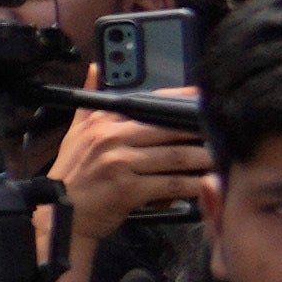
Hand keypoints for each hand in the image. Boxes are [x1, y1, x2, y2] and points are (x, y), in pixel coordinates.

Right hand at [53, 98, 209, 236]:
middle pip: (171, 131)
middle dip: (201, 133)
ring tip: (221, 159)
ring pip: (176, 157)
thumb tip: (95, 68)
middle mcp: (112, 138)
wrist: (58, 213)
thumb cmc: (72, 175)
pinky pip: (171, 184)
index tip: (205, 100)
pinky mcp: (129, 189)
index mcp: (103, 122)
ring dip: (203, 159)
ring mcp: (120, 163)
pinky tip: (206, 184)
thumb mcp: (75, 133)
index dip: (181, 100)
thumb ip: (90, 102)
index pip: (150, 104)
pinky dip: (193, 185)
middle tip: (223, 135)